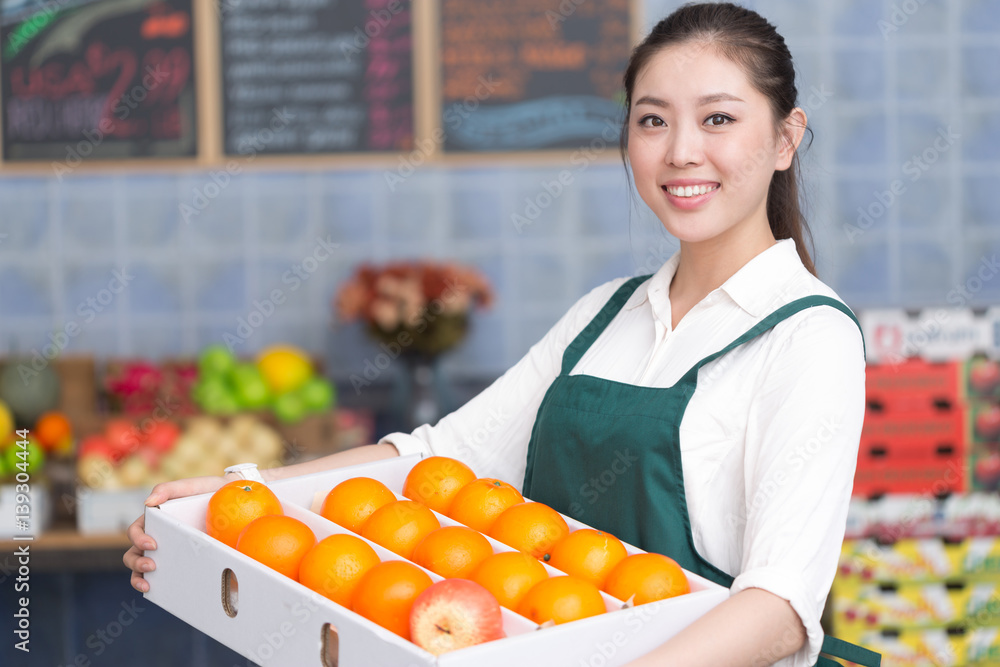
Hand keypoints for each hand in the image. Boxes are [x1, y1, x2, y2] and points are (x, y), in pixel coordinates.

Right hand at [124, 475, 229, 592]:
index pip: (136, 532)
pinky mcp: (185, 561)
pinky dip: (161, 586)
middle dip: (136, 564)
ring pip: (144, 570)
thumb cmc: (207, 491)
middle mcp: (159, 538)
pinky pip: (169, 577)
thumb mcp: (189, 487)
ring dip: (139, 579)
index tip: (153, 545)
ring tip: (148, 585)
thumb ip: (168, 489)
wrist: (234, 499)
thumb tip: (148, 503)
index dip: (138, 540)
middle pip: (134, 555)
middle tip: (152, 567)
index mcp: (155, 521)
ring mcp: (171, 551)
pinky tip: (163, 592)